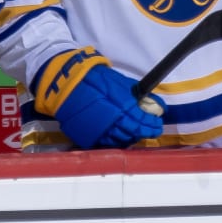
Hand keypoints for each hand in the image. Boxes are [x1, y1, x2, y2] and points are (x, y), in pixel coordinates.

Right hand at [35, 48, 164, 149]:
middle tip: (150, 130)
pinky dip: (116, 142)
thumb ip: (138, 95)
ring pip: (120, 141)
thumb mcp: (120, 83)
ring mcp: (97, 130)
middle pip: (133, 132)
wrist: (64, 82)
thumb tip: (157, 104)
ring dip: (131, 138)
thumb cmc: (93, 78)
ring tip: (136, 133)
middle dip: (144, 132)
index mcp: (119, 106)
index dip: (152, 125)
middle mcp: (110, 121)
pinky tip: (121, 137)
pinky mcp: (86, 135)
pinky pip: (106, 144)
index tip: (157, 124)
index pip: (141, 121)